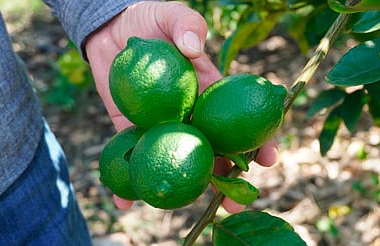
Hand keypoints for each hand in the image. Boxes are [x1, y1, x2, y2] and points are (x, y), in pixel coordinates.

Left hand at [85, 1, 277, 212]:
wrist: (111, 27)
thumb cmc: (150, 19)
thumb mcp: (172, 14)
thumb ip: (187, 24)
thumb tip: (195, 47)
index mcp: (207, 92)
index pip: (238, 119)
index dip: (257, 140)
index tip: (268, 158)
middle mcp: (189, 114)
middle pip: (214, 150)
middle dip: (228, 178)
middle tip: (236, 203)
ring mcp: (161, 125)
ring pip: (178, 160)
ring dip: (185, 187)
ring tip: (185, 208)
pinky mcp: (131, 128)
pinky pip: (133, 155)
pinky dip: (128, 180)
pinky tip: (125, 202)